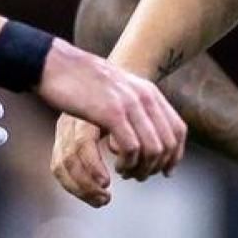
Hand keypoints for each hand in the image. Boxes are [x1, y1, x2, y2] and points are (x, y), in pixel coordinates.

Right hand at [37, 39, 186, 190]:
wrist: (58, 63)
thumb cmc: (84, 81)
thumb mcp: (120, 89)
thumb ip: (137, 104)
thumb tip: (150, 128)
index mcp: (149, 92)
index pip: (178, 130)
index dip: (174, 156)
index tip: (164, 172)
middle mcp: (145, 97)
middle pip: (168, 144)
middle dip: (155, 167)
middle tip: (137, 174)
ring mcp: (130, 104)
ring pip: (152, 149)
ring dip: (140, 168)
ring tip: (125, 171)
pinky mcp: (111, 112)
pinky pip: (131, 147)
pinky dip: (127, 163)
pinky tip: (115, 166)